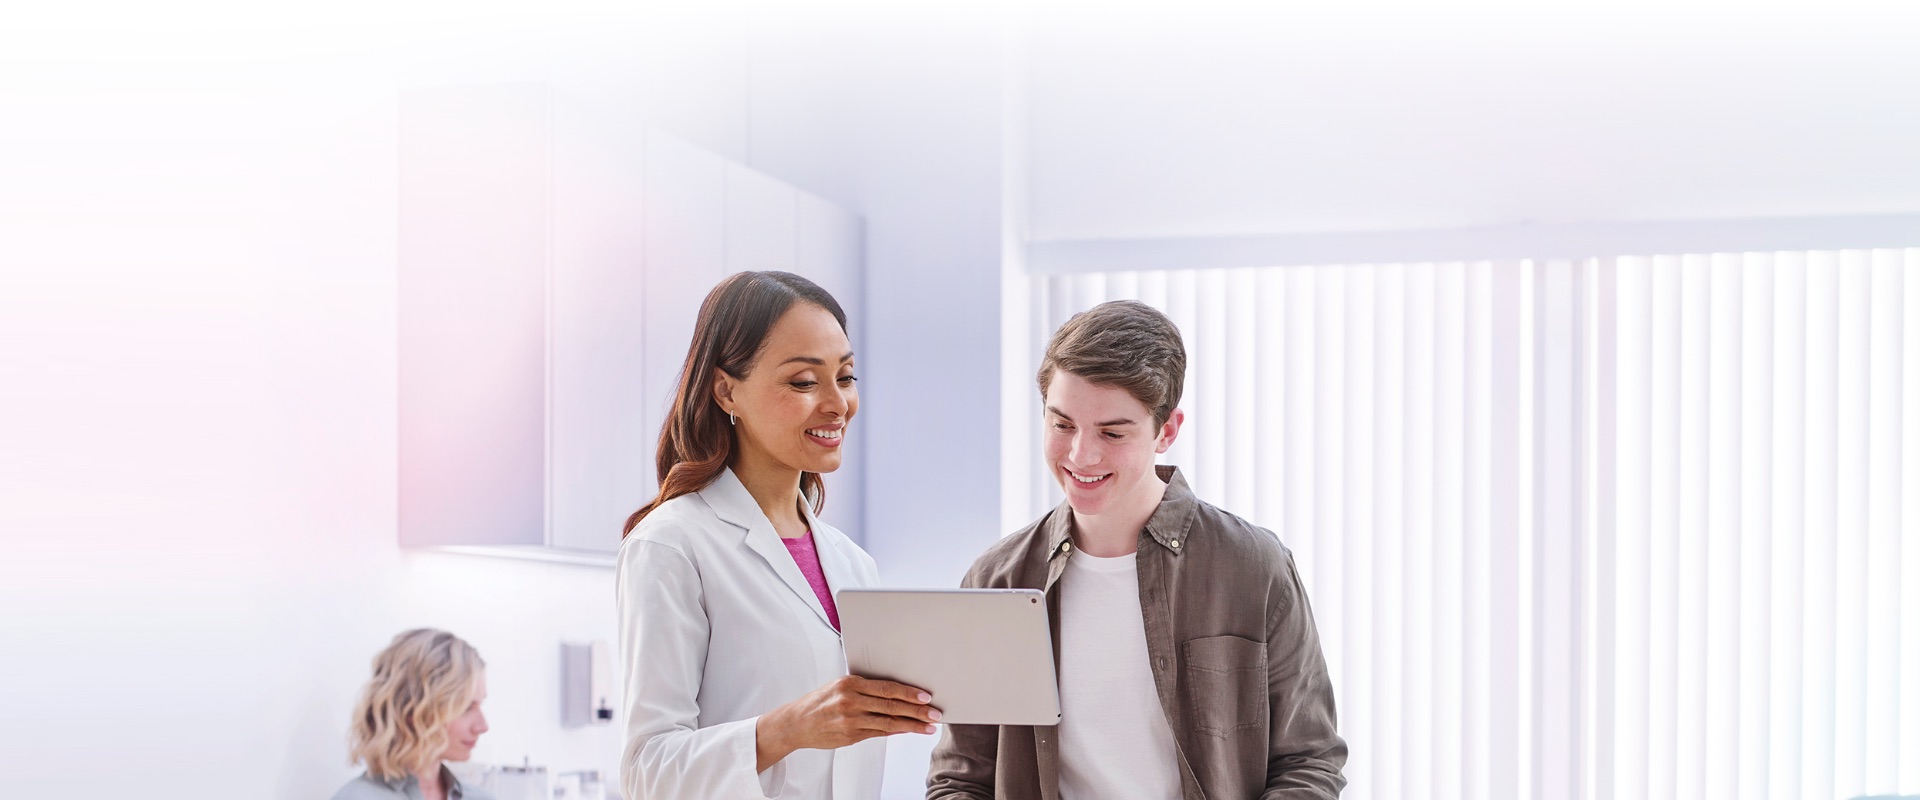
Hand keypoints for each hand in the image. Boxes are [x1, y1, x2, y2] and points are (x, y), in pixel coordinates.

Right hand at [755, 675, 941, 770]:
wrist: (796, 723)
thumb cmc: (820, 703)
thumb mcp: (840, 687)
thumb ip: (866, 690)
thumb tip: (895, 694)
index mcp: (849, 684)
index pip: (886, 687)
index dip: (909, 693)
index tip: (925, 696)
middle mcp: (850, 701)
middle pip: (891, 705)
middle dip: (917, 710)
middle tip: (935, 713)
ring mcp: (850, 720)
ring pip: (888, 722)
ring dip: (911, 725)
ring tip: (928, 726)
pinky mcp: (850, 736)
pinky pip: (879, 733)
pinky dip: (896, 731)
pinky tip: (909, 730)